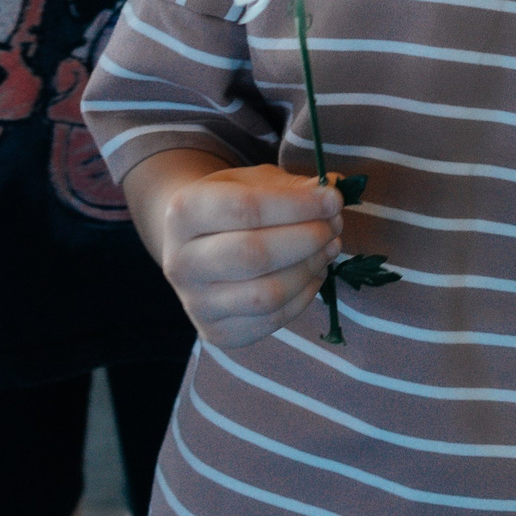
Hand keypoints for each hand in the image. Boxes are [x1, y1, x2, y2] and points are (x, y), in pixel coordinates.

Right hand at [154, 165, 346, 347]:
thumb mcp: (257, 182)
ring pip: (265, 295)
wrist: (198, 245)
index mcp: (184, 212)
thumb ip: (295, 185)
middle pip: (253, 255)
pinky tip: (314, 272)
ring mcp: (196, 304)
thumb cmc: (233, 206)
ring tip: (330, 247)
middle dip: (307, 239)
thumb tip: (335, 189)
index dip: (297, 205)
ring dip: (310, 268)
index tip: (334, 199)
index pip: (245, 209)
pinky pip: (272, 321)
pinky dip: (304, 296)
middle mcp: (180, 262)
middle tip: (335, 225)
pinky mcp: (217, 333)